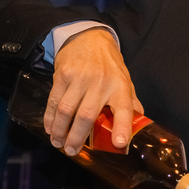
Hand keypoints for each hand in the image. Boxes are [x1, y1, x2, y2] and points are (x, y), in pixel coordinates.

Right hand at [46, 28, 142, 155]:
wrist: (89, 37)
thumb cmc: (109, 65)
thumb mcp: (125, 80)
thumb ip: (130, 104)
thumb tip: (139, 128)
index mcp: (120, 86)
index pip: (124, 109)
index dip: (122, 127)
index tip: (120, 143)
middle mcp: (100, 82)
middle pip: (86, 115)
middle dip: (77, 137)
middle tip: (72, 151)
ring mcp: (79, 78)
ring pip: (66, 110)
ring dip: (59, 130)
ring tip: (58, 143)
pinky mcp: (62, 75)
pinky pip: (53, 100)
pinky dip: (49, 117)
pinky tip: (49, 128)